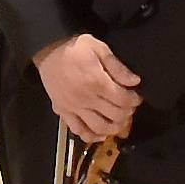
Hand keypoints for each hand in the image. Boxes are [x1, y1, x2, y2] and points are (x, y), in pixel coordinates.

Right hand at [30, 29, 139, 147]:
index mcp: (96, 81)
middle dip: (127, 113)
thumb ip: (117, 67)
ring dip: (114, 128)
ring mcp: (73, 108)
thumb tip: (134, 81)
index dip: (134, 100)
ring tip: (119, 121)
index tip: (136, 97)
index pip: (122, 100)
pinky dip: (91, 136)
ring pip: (99, 127)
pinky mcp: (63, 112)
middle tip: (129, 107)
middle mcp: (86, 98)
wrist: (48, 51)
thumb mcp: (99, 48)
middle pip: (114, 115)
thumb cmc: (75, 47)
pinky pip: (78, 130)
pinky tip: (101, 134)